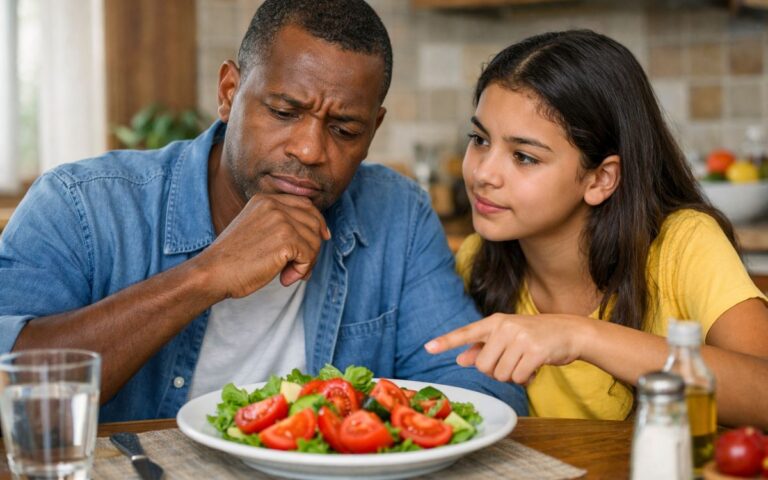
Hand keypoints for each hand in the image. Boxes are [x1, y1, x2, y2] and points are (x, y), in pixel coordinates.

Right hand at [194, 193, 330, 297]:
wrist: (212, 272)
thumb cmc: (233, 260)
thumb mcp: (257, 230)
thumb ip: (282, 226)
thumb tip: (322, 235)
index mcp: (265, 200)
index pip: (305, 204)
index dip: (318, 222)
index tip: (323, 237)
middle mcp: (274, 205)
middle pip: (314, 223)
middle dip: (313, 248)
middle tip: (299, 268)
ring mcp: (280, 220)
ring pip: (315, 241)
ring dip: (306, 263)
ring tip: (287, 274)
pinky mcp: (285, 239)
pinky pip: (309, 256)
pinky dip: (302, 271)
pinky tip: (284, 279)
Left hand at [424, 313, 587, 383]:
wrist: (569, 332)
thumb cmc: (534, 336)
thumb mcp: (507, 337)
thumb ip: (483, 348)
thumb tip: (460, 359)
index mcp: (495, 322)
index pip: (466, 332)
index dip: (446, 342)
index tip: (428, 347)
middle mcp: (505, 327)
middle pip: (483, 366)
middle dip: (495, 372)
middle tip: (511, 363)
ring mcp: (520, 337)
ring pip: (500, 374)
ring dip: (512, 377)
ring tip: (524, 363)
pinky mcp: (535, 350)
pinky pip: (518, 377)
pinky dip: (525, 379)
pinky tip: (534, 368)